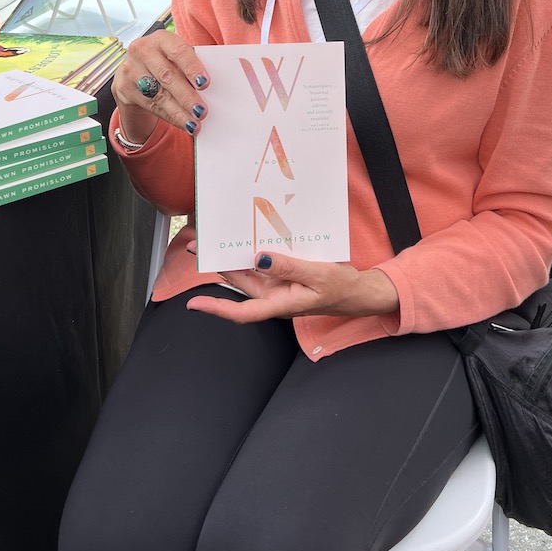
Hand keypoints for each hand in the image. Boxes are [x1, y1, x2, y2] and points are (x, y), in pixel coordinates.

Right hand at [111, 29, 209, 144]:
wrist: (133, 70)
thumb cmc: (164, 61)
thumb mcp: (174, 56)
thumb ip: (190, 66)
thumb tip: (211, 88)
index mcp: (161, 38)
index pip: (178, 51)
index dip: (192, 68)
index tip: (205, 84)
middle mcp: (142, 50)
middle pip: (167, 76)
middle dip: (186, 96)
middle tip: (201, 111)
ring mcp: (130, 69)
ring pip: (159, 95)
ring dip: (179, 112)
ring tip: (194, 123)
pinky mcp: (124, 88)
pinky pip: (151, 106)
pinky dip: (170, 117)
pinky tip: (183, 123)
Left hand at [185, 251, 399, 322]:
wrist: (358, 292)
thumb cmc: (342, 289)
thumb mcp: (318, 275)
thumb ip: (288, 267)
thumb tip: (259, 258)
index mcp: (280, 303)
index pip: (242, 312)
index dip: (216, 308)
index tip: (193, 303)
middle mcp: (274, 297)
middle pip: (239, 285)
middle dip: (217, 267)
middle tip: (198, 248)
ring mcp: (279, 287)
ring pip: (249, 273)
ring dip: (232, 258)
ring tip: (215, 239)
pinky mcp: (285, 277)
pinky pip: (264, 266)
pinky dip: (254, 253)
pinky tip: (248, 239)